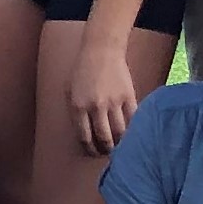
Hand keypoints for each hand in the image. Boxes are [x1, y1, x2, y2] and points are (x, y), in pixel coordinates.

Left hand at [70, 30, 142, 156]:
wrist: (101, 50)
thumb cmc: (82, 71)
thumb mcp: (69, 91)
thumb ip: (74, 112)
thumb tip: (84, 134)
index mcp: (78, 106)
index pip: (85, 136)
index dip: (90, 148)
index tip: (93, 153)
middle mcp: (96, 106)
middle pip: (104, 138)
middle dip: (106, 149)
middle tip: (108, 153)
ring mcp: (114, 102)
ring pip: (121, 132)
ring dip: (121, 143)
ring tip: (121, 146)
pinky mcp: (129, 96)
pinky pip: (133, 119)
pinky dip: (133, 129)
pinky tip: (132, 133)